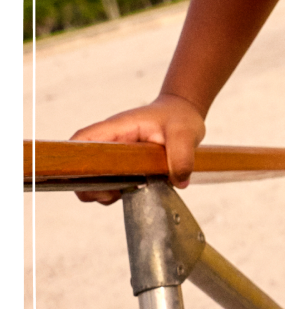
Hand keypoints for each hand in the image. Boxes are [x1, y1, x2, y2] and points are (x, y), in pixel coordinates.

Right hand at [69, 93, 205, 204]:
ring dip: (104, 192)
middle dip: (90, 186)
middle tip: (114, 194)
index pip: (82, 140)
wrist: (183, 114)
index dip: (76, 159)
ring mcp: (114, 155)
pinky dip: (117, 193)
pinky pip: (110, 183)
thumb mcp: (185, 133)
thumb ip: (182, 156)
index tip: (89, 179)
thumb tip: (179, 181)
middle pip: (82, 165)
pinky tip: (136, 192)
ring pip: (94, 178)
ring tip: (127, 193)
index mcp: (118, 128)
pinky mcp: (122, 166)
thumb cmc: (180, 117)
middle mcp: (111, 141)